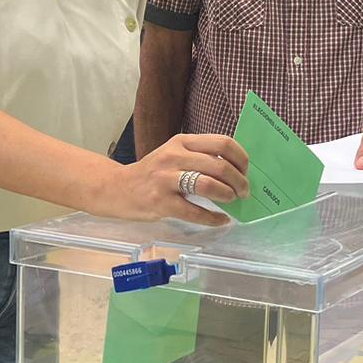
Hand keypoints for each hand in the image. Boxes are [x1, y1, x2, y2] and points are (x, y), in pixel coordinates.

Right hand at [105, 134, 249, 225]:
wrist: (117, 188)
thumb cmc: (153, 172)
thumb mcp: (174, 154)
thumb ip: (200, 156)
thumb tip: (237, 170)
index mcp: (182, 142)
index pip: (222, 142)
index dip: (241, 158)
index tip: (245, 170)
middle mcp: (174, 156)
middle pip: (219, 165)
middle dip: (239, 181)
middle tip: (243, 191)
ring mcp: (166, 180)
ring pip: (208, 184)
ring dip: (227, 194)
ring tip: (232, 200)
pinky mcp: (161, 202)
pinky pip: (195, 212)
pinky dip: (213, 218)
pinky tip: (221, 220)